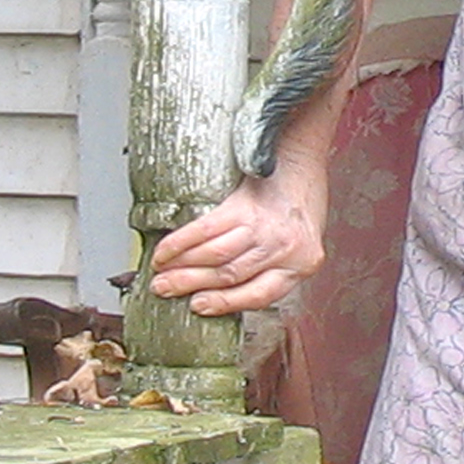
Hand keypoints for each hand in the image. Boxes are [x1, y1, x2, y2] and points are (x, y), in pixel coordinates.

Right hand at [145, 175, 326, 317]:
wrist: (302, 157)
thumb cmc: (300, 202)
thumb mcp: (299, 242)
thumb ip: (272, 265)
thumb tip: (222, 286)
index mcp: (301, 264)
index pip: (258, 295)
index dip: (223, 303)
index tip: (198, 306)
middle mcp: (284, 248)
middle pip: (230, 275)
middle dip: (191, 285)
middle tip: (164, 289)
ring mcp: (263, 227)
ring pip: (215, 256)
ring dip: (181, 267)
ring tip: (161, 273)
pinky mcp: (244, 206)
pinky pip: (205, 230)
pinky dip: (180, 243)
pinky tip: (165, 251)